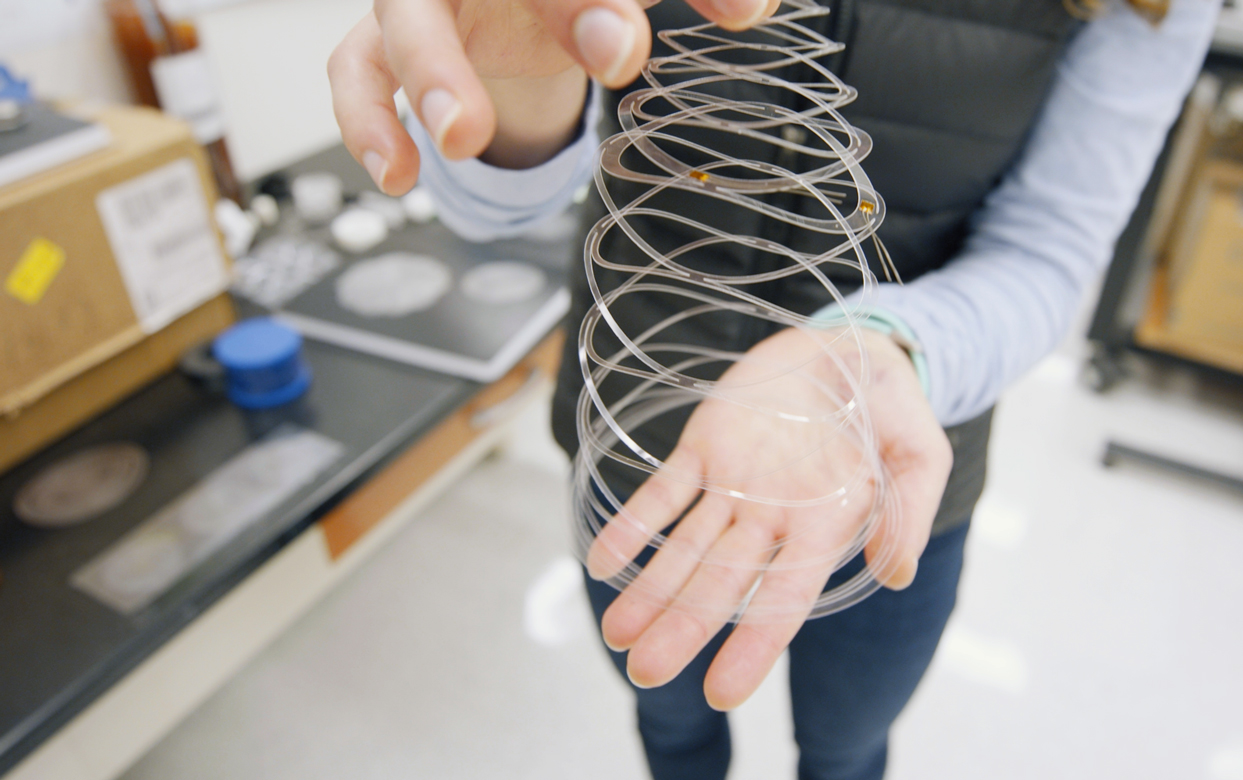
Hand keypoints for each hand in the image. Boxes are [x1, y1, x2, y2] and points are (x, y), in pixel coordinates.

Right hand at [328, 0, 778, 191]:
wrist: (508, 1)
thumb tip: (753, 8)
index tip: (723, 17)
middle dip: (565, 11)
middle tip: (620, 52)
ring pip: (404, 15)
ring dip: (432, 73)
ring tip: (461, 136)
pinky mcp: (386, 36)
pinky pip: (357, 70)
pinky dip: (368, 121)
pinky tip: (401, 174)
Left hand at [586, 326, 952, 709]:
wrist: (854, 345)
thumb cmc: (893, 406)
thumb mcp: (922, 454)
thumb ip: (909, 513)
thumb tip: (896, 575)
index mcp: (825, 529)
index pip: (785, 599)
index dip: (753, 646)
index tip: (721, 692)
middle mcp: (773, 520)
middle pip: (721, 584)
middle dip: (683, 628)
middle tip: (646, 674)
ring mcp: (735, 487)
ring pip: (685, 548)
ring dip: (650, 589)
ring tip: (616, 634)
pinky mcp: (706, 448)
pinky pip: (663, 492)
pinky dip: (633, 525)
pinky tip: (603, 561)